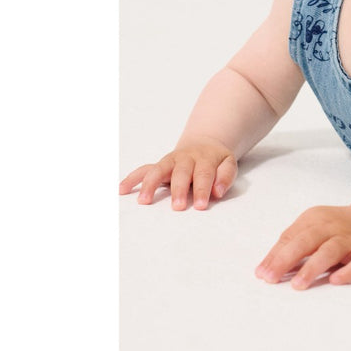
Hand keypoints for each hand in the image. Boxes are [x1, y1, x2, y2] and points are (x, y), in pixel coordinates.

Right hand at [119, 139, 237, 210]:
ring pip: (158, 169)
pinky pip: (144, 170)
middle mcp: (185, 158)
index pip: (204, 175)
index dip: (202, 190)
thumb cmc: (216, 160)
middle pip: (181, 173)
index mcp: (205, 159)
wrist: (204, 143)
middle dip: (178, 190)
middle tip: (178, 207)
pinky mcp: (159, 165)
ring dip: (150, 184)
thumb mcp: (228, 163)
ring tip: (144, 201)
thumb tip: (217, 191)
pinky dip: (133, 178)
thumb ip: (225, 176)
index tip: (201, 206)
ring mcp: (170, 161)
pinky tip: (122, 189)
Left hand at [255, 206, 350, 287]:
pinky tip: (335, 280)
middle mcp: (332, 226)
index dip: (275, 255)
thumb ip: (292, 246)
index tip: (262, 274)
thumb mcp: (312, 229)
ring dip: (313, 266)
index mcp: (315, 218)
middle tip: (271, 278)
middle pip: (307, 240)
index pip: (291, 236)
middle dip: (287, 259)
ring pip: (330, 250)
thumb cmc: (335, 230)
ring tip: (298, 284)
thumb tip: (265, 270)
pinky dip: (349, 271)